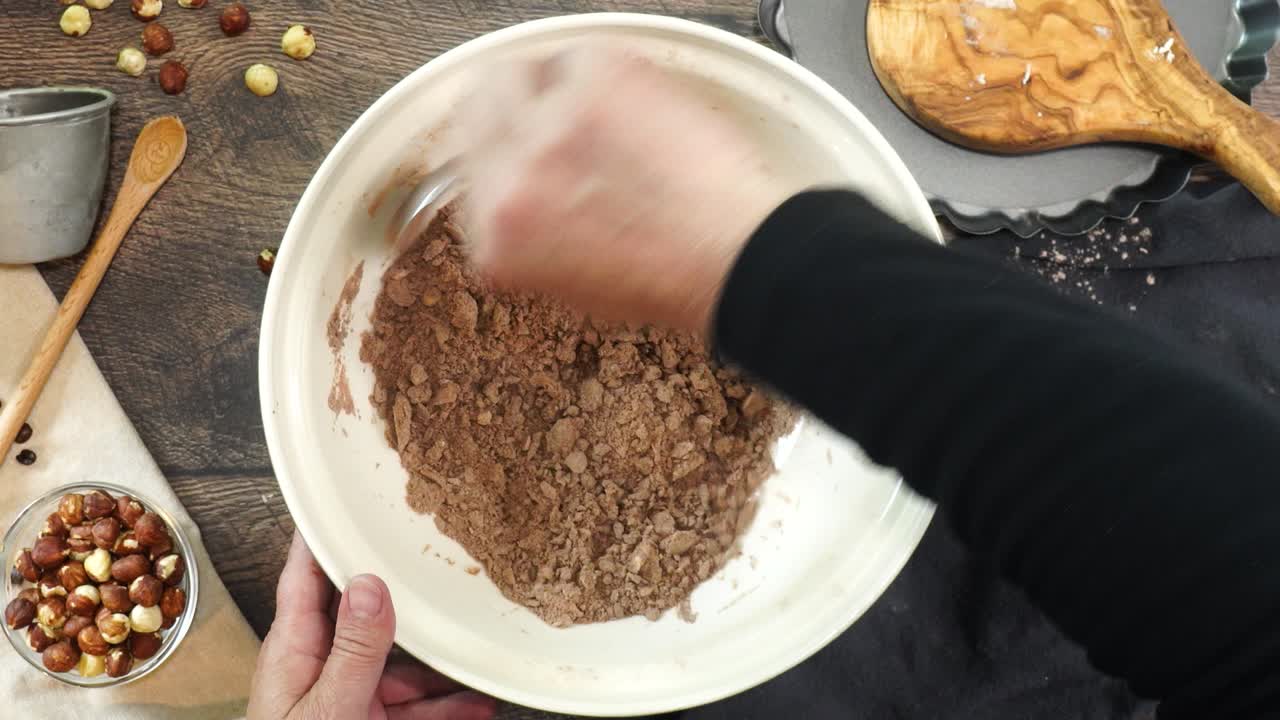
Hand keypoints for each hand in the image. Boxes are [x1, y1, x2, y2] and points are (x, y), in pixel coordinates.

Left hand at [247, 531, 496, 719]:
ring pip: (401, 669)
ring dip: (442, 666)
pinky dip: (447, 708)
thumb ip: (353, 650)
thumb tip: (369, 583)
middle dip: (410, 599)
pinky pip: (414, 711)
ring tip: (482, 649)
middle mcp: (319, 670)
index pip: (305, 576)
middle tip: (443, 566)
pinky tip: (479, 705)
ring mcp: (345, 702)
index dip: (322, 533)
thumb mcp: (329, 710)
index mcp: (293, 653)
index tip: (345, 493)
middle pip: (369, 618)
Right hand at [458, 46, 794, 333]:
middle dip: (507, 108)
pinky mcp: (595, 78)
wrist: (735, 255)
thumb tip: (525, 193)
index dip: (495, 150)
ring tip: (592, 101)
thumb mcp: (573, 284)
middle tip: (548, 110)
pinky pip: (577, 53)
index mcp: (497, 241)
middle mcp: (509, 181)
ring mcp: (549, 124)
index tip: (518, 145)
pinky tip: (638, 99)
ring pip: (515, 71)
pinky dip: (606, 69)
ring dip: (547, 82)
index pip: (463, 170)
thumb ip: (530, 234)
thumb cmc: (672, 278)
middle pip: (474, 109)